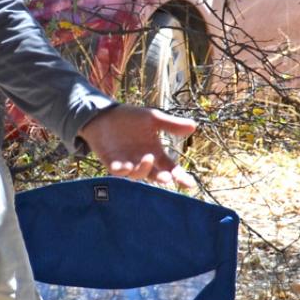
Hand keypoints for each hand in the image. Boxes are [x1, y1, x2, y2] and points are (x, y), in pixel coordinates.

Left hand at [80, 105, 197, 188]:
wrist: (105, 115)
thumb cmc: (131, 118)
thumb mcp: (153, 118)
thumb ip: (171, 125)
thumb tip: (194, 126)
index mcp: (155, 153)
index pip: (171, 168)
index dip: (180, 177)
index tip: (190, 184)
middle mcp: (143, 162)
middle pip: (155, 175)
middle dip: (161, 177)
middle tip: (167, 177)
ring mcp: (128, 164)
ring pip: (137, 174)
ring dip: (143, 170)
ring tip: (147, 159)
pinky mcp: (112, 163)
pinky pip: (118, 171)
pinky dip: (122, 170)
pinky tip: (126, 166)